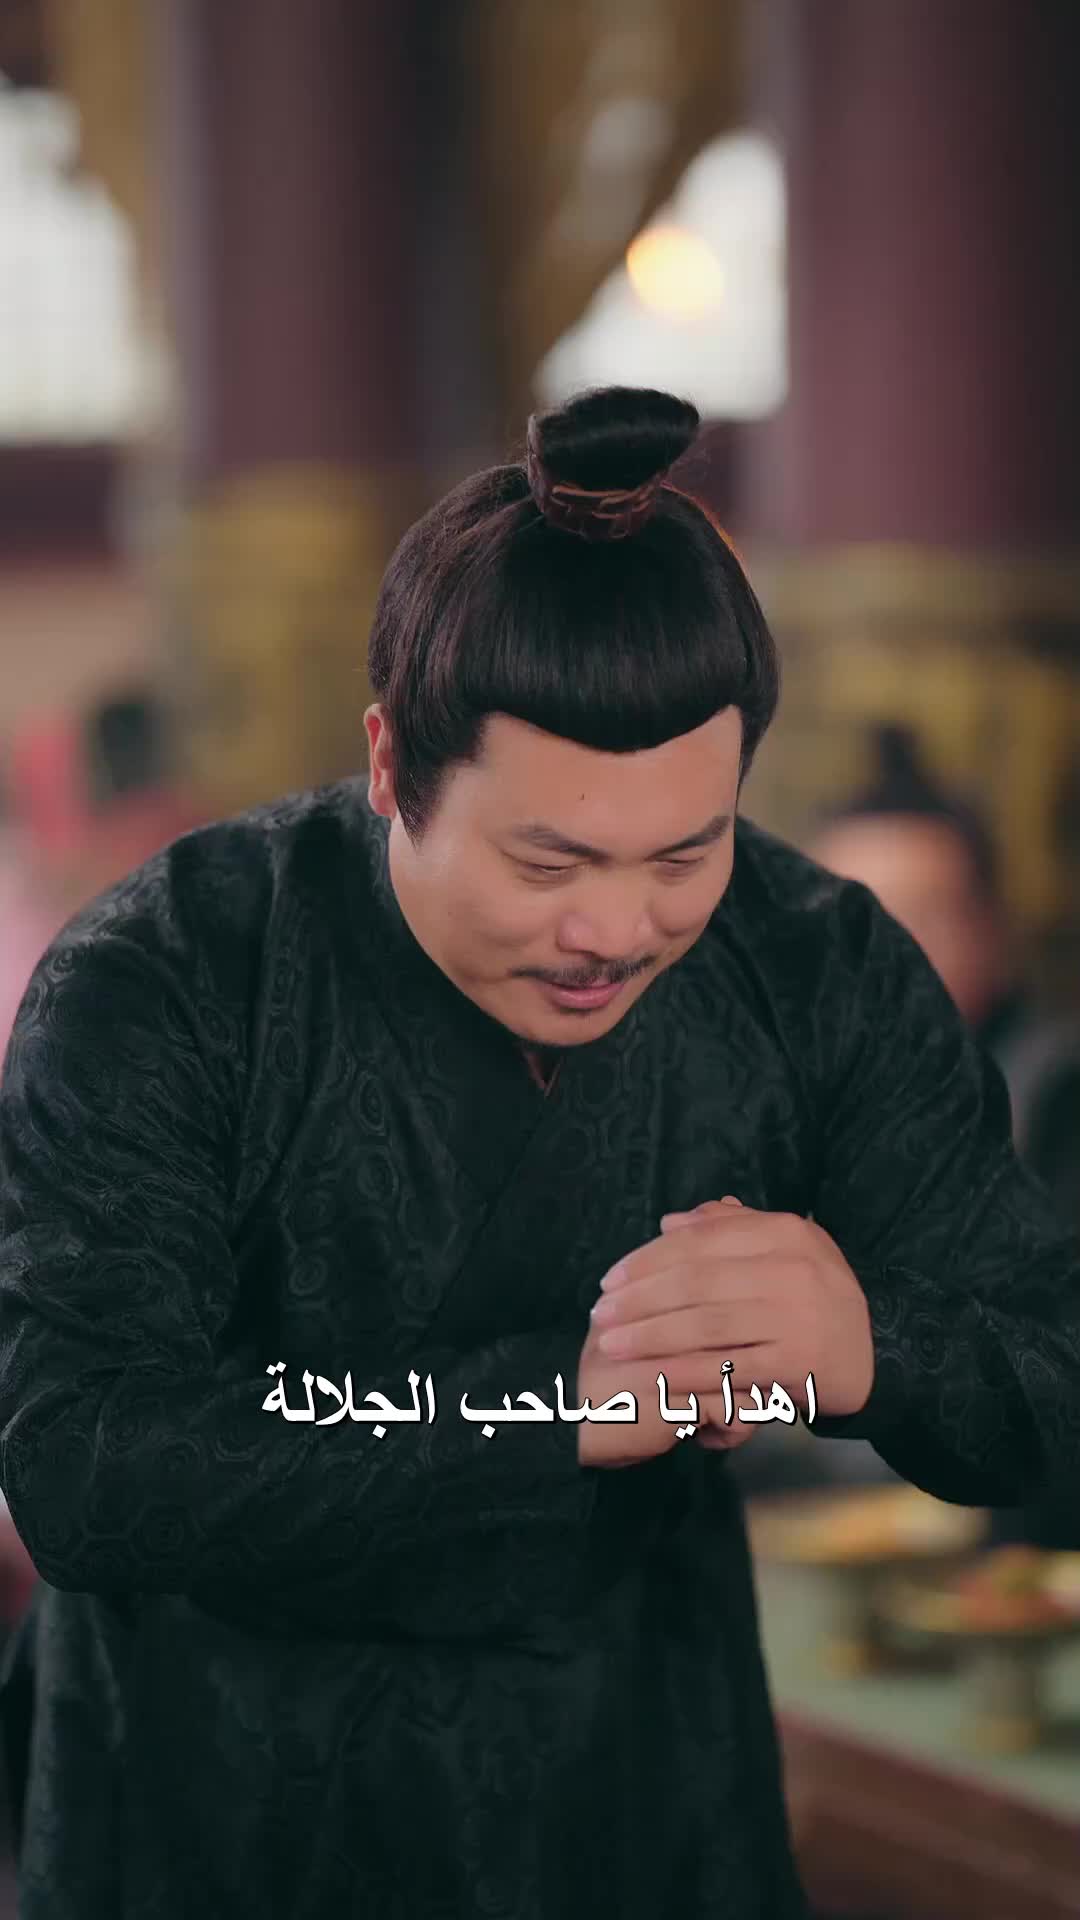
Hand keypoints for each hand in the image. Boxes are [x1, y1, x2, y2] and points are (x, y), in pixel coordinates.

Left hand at [586, 1197, 874, 1454]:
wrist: (879, 1352)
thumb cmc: (815, 1297)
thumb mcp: (785, 1249)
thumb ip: (730, 1230)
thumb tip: (669, 1223)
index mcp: (785, 1232)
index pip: (700, 1242)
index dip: (647, 1261)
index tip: (609, 1281)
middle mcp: (793, 1269)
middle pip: (696, 1283)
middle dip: (639, 1300)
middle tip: (600, 1314)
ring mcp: (798, 1317)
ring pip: (706, 1326)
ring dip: (650, 1336)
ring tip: (611, 1343)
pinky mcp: (799, 1364)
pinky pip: (728, 1367)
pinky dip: (685, 1372)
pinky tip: (650, 1376)